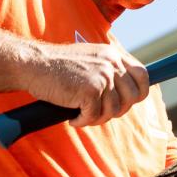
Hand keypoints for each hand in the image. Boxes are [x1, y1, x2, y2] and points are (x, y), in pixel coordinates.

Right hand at [19, 41, 149, 126]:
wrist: (33, 64)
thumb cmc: (57, 66)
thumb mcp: (90, 59)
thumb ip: (108, 71)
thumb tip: (126, 95)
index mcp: (113, 54)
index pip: (142, 75)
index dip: (138, 93)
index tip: (125, 103)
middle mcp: (111, 63)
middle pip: (131, 97)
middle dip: (116, 110)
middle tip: (96, 112)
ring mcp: (102, 76)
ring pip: (113, 110)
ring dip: (97, 118)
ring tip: (81, 115)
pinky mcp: (90, 90)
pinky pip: (94, 116)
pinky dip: (83, 121)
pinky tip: (73, 118)